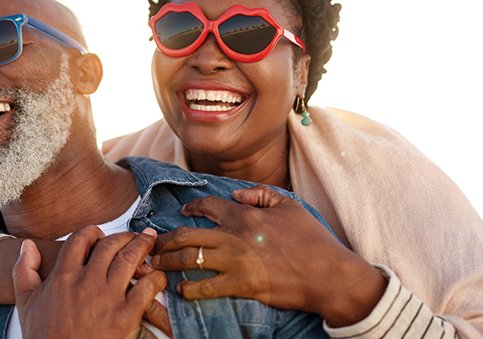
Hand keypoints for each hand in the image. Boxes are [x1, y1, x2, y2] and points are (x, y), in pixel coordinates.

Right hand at [12, 226, 170, 338]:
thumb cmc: (44, 338)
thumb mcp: (25, 303)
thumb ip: (24, 271)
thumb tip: (27, 246)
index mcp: (63, 276)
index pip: (81, 239)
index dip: (92, 232)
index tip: (99, 234)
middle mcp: (87, 281)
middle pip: (110, 245)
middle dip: (124, 236)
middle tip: (134, 235)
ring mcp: (108, 297)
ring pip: (130, 259)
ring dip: (142, 245)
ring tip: (150, 240)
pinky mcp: (126, 315)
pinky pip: (146, 287)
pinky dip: (155, 278)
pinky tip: (157, 276)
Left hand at [151, 186, 386, 326]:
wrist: (328, 274)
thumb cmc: (312, 239)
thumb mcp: (289, 205)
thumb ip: (261, 194)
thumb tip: (238, 195)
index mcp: (244, 215)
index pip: (207, 206)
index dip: (190, 208)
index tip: (183, 213)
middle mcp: (234, 236)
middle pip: (187, 235)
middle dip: (166, 240)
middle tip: (154, 245)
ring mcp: (235, 262)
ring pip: (190, 259)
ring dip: (169, 262)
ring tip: (157, 266)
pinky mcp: (241, 286)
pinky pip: (206, 287)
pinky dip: (189, 288)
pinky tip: (181, 289)